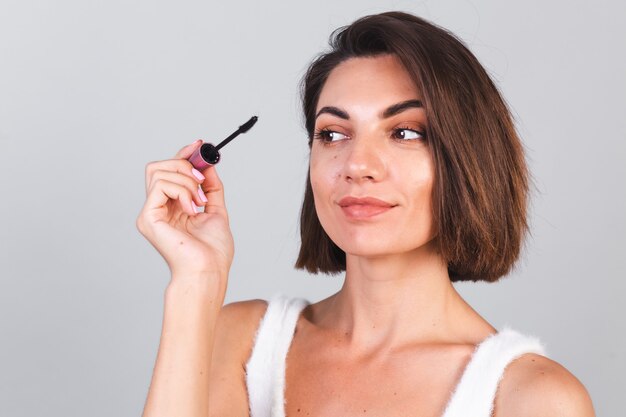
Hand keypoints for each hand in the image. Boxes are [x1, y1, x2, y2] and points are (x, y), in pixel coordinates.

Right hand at [136, 140, 233, 285]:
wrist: (208, 271)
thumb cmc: (212, 252)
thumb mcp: (216, 210)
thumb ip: (211, 187)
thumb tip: (208, 164)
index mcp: (171, 207)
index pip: (168, 171)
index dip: (182, 155)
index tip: (200, 145)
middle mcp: (157, 208)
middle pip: (158, 167)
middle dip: (184, 164)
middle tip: (202, 180)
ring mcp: (150, 213)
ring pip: (160, 172)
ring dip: (187, 181)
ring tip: (199, 201)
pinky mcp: (148, 217)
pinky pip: (161, 185)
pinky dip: (182, 190)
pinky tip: (192, 207)